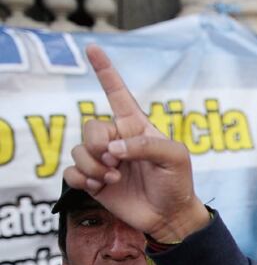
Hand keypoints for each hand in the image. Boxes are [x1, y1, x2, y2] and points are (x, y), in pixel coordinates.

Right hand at [63, 44, 209, 242]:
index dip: (105, 71)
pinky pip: (70, 171)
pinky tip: (98, 186)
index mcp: (136, 127)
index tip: (92, 48)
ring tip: (114, 179)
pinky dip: (81, 178)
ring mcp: (104, 160)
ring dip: (93, 166)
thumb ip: (146, 146)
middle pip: (90, 128)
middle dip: (97, 145)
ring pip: (78, 151)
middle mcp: (117, 140)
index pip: (118, 94)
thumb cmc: (177, 183)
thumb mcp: (174, 158)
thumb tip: (112, 149)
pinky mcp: (94, 180)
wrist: (170, 216)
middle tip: (115, 162)